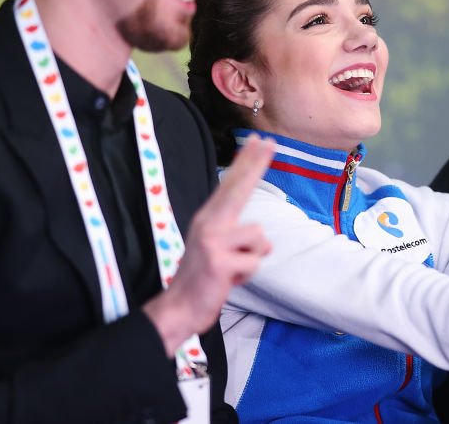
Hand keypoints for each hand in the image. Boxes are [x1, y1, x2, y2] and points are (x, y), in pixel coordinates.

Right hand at [144, 134, 274, 355]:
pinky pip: (254, 262)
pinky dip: (247, 275)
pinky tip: (229, 279)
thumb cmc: (204, 279)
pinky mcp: (218, 260)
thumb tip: (263, 238)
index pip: (232, 185)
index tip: (260, 141)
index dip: (247, 162)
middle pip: (239, 188)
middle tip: (270, 141)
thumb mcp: (217, 249)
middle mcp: (209, 223)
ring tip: (233, 268)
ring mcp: (212, 240)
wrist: (179, 307)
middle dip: (256, 163)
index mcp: (209, 218)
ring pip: (259, 238)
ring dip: (253, 258)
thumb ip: (237, 236)